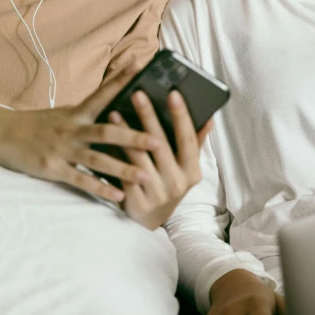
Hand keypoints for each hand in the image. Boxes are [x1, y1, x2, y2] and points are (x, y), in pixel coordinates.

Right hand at [0, 68, 165, 203]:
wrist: (0, 133)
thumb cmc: (36, 124)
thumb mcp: (63, 113)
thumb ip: (87, 114)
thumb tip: (114, 109)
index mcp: (76, 113)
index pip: (103, 93)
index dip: (121, 78)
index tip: (140, 64)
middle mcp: (72, 128)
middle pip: (108, 132)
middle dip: (134, 137)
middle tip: (159, 142)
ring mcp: (63, 149)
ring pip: (98, 159)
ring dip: (124, 168)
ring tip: (147, 176)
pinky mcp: (53, 168)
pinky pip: (81, 180)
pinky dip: (101, 188)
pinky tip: (118, 196)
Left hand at [109, 89, 211, 229]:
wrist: (150, 222)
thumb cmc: (168, 185)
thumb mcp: (185, 168)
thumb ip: (194, 144)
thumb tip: (209, 119)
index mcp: (192, 172)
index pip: (188, 139)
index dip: (181, 116)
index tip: (173, 93)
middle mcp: (177, 184)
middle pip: (161, 145)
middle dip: (148, 116)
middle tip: (137, 93)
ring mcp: (156, 195)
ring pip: (139, 158)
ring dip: (126, 133)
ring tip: (115, 111)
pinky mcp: (136, 203)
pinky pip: (123, 174)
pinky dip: (114, 154)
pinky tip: (105, 139)